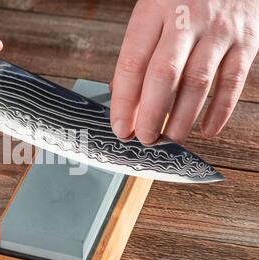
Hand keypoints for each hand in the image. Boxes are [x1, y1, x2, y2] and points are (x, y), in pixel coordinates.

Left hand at [111, 0, 258, 143]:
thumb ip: (139, 52)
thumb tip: (124, 98)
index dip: (125, 101)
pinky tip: (207, 129)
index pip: (133, 62)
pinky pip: (233, 82)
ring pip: (198, 82)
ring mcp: (218, 31)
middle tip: (145, 138)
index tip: (120, 127)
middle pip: (164, 75)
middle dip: (152, 114)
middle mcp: (186, 20)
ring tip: (170, 139)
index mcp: (154, 10)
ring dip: (182, 118)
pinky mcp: (246, 41)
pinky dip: (220, 110)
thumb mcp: (152, 12)